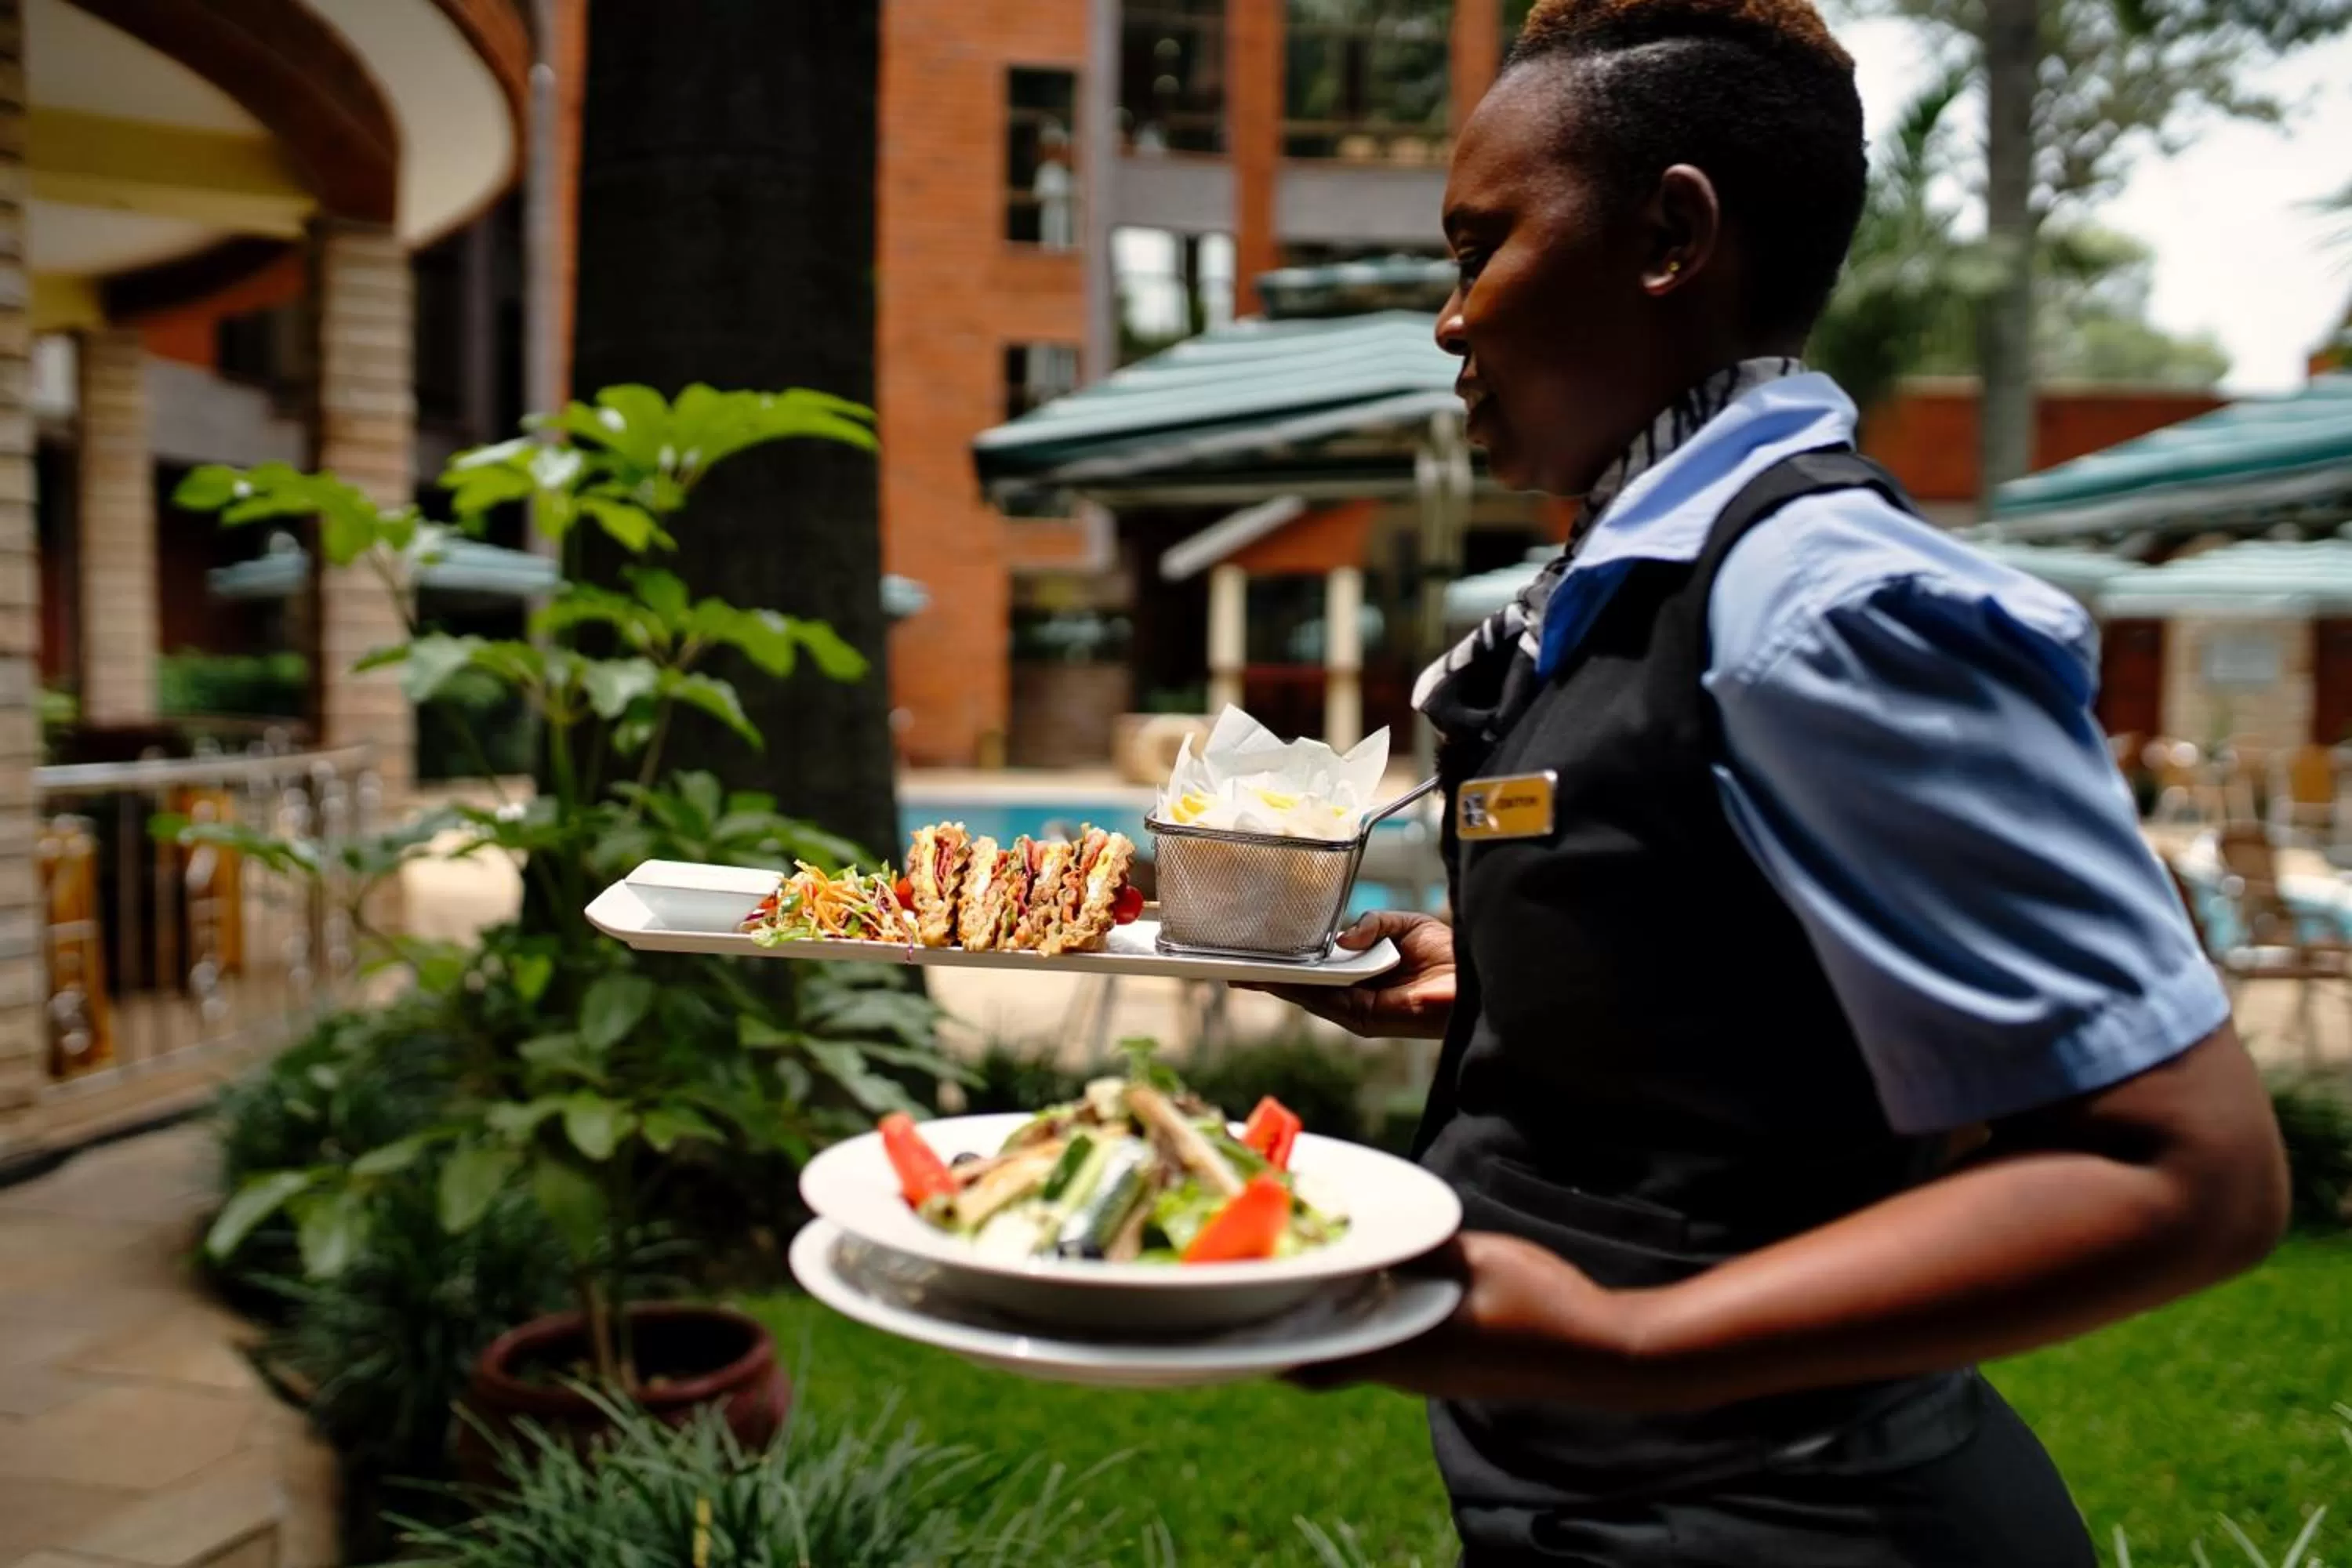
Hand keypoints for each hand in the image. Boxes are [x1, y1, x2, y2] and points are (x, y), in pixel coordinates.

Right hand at [1238, 910, 1457, 1038]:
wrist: (1476, 977)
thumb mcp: (1403, 925)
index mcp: (1362, 975)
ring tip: (1247, 972)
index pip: (1317, 970)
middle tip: (1234, 968)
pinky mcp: (1367, 1018)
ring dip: (1277, 985)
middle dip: (1271, 977)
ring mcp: (1359, 1010)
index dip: (1288, 963)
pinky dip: (1302, 990)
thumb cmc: (1447, 954)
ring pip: (1309, 996)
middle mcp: (1356, 996)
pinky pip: (1327, 1001)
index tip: (1259, 953)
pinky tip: (1281, 979)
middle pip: (1304, 987)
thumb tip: (1339, 938)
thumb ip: (1370, 925)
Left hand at [1287, 1233, 1654, 1405]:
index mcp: (1404, 1350)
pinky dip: (1372, 1317)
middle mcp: (1407, 1371)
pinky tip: (1378, 1278)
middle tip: (1270, 1275)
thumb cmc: (1541, 1306)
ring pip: (1359, 1347)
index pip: (1313, 1362)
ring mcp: (1429, 1374)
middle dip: (1296, 1320)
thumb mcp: (1477, 1259)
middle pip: (1326, 1355)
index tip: (1236, 1309)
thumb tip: (1378, 1228)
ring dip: (1335, 1315)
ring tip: (1316, 1267)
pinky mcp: (1449, 1366)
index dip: (1268, 1341)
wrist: (1601, 1354)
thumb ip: (1422, 1248)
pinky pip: (1392, 1343)